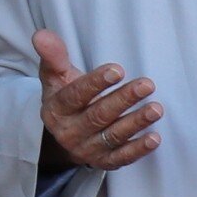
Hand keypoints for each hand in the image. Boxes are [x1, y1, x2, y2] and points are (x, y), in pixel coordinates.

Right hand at [35, 30, 159, 171]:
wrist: (64, 135)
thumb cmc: (65, 97)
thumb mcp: (55, 76)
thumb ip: (53, 55)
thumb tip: (41, 34)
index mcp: (56, 109)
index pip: (76, 95)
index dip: (96, 83)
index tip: (117, 70)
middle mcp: (69, 132)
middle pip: (98, 115)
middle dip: (123, 100)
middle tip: (146, 85)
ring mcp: (86, 149)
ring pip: (113, 136)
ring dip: (135, 122)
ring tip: (156, 109)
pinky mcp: (103, 162)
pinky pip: (121, 158)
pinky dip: (138, 150)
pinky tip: (154, 138)